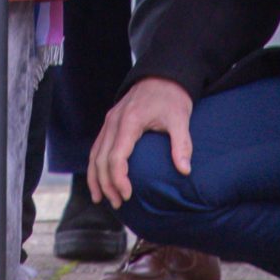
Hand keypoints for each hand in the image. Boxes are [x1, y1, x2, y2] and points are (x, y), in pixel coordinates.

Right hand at [88, 77, 194, 206]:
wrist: (162, 75)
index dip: (119, 179)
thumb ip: (181, 144)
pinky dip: (95, 165)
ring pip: (94, 154)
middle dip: (106, 184)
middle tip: (118, 203)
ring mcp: (109, 121)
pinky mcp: (110, 122)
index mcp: (130, 122)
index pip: (116, 157)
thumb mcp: (180, 118)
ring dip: (96, 178)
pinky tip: (98, 180)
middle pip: (101, 159)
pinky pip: (96, 147)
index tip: (128, 195)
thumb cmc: (172, 98)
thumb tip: (184, 170)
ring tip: (102, 199)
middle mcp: (114, 121)